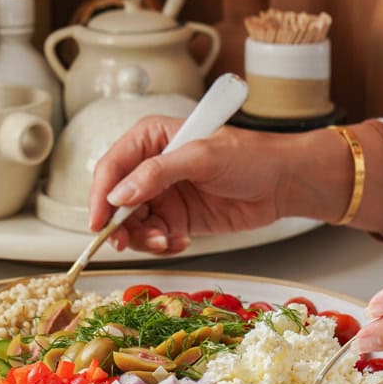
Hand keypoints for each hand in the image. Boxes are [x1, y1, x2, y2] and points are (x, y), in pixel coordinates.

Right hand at [87, 118, 300, 253]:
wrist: (283, 182)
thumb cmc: (250, 155)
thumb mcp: (202, 156)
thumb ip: (158, 173)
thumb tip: (121, 194)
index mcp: (151, 138)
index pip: (112, 167)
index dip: (101, 195)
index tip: (99, 221)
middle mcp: (151, 167)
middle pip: (116, 201)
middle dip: (120, 225)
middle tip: (128, 242)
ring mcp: (164, 194)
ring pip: (134, 224)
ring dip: (143, 238)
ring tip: (166, 241)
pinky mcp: (178, 218)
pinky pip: (156, 237)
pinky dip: (162, 245)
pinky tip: (180, 242)